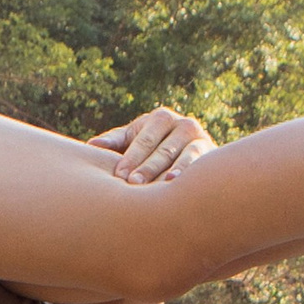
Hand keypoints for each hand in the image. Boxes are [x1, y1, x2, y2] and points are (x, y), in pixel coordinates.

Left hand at [90, 107, 213, 182]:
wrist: (191, 151)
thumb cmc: (151, 147)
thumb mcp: (133, 139)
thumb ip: (115, 142)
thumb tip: (91, 145)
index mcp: (160, 118)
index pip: (143, 140)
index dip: (131, 158)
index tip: (118, 176)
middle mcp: (182, 124)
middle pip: (162, 149)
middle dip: (147, 168)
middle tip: (132, 184)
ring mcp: (200, 138)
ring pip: (183, 156)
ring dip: (170, 171)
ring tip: (159, 185)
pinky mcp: (212, 153)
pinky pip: (200, 164)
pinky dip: (189, 173)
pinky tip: (179, 184)